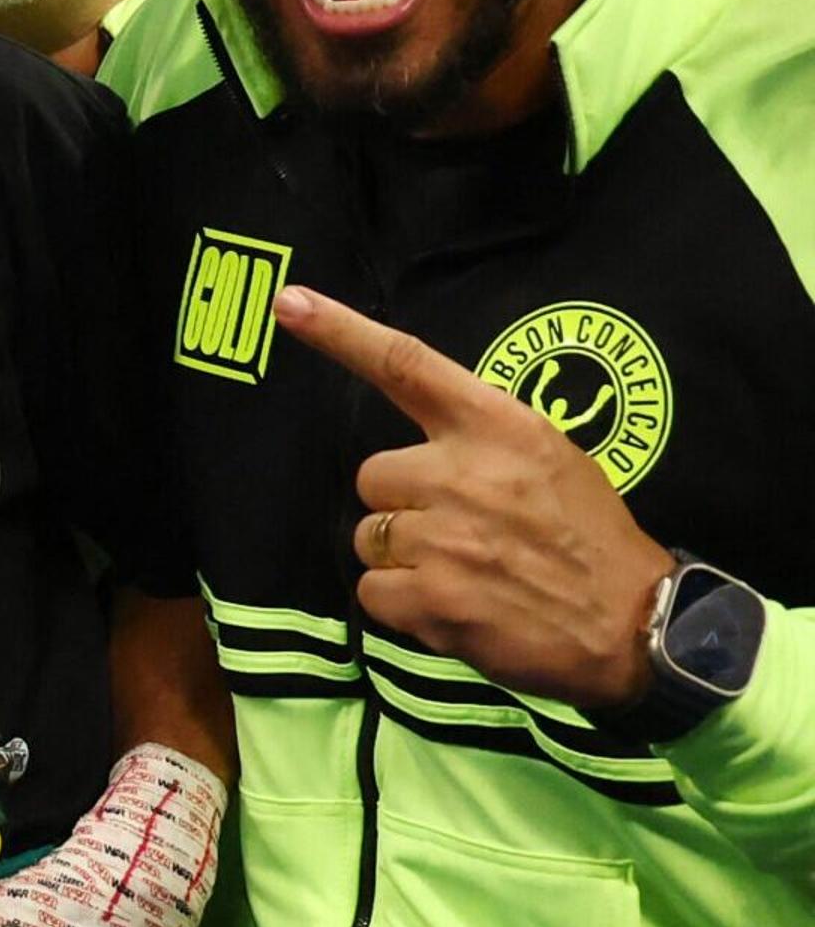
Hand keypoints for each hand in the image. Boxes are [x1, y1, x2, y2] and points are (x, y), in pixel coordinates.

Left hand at [279, 286, 676, 711]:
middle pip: (373, 475)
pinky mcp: (430, 597)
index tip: (289, 303)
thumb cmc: (590, 538)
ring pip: (370, 537)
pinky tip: (453, 607)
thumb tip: (422, 446)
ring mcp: (443, 536)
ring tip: (466, 572)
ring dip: (403, 558)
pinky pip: (372, 591)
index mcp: (498, 427)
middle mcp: (462, 473)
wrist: (637, 623)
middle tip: (460, 531)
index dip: (341, 332)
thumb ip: (482, 441)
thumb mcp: (550, 458)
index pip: (408, 366)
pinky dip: (403, 605)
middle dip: (401, 504)